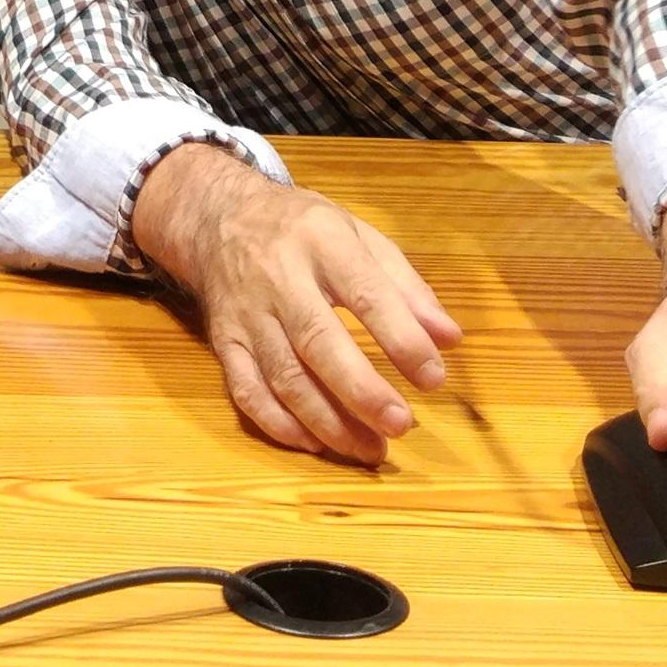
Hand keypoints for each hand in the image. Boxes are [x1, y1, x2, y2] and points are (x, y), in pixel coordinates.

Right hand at [130, 141, 461, 464]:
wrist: (218, 217)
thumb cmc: (304, 229)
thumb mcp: (359, 235)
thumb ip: (407, 286)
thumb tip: (448, 339)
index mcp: (322, 242)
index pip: (366, 294)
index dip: (401, 339)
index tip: (434, 377)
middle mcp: (279, 277)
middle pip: (317, 340)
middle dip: (361, 390)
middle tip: (400, 425)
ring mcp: (246, 313)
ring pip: (283, 375)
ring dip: (327, 420)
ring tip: (370, 449)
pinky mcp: (223, 342)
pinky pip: (246, 390)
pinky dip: (279, 424)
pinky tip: (315, 444)